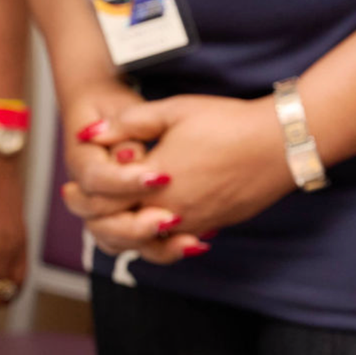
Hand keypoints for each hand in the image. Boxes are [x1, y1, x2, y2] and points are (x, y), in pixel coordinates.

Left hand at [70, 94, 294, 261]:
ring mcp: (195, 223)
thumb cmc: (228, 122)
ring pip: (148, 244)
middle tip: (89, 208)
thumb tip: (90, 134)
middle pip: (120, 230)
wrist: (281, 142)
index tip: (74, 187)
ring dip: (129, 235)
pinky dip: (163, 240)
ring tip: (120, 219)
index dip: (85, 195)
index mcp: (153, 183)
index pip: (103, 201)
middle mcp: (170, 211)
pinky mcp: (215, 225)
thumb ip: (129, 123)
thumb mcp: (174, 110)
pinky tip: (160, 225)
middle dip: (101, 219)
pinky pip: (179, 243)